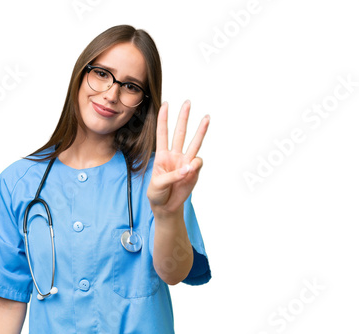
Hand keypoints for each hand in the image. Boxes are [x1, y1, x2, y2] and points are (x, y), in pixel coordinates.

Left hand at [147, 100, 209, 216]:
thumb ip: (172, 175)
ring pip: (194, 143)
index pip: (162, 133)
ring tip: (206, 118)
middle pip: (179, 133)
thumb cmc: (157, 193)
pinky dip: (195, 165)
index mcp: (161, 155)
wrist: (166, 207)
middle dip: (183, 118)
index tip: (166, 105)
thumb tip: (190, 167)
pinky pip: (198, 163)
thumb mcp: (157, 185)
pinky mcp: (194, 171)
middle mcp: (174, 155)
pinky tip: (190, 171)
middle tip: (187, 103)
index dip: (163, 119)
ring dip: (200, 130)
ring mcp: (185, 162)